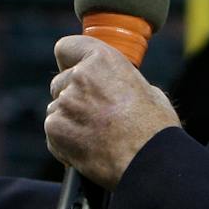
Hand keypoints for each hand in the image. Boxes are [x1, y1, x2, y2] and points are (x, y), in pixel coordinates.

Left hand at [45, 36, 181, 188]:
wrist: (148, 160)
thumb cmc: (154, 129)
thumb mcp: (146, 90)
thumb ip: (120, 80)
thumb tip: (115, 86)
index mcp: (102, 60)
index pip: (66, 47)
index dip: (69, 61)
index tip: (73, 70)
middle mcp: (79, 77)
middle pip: (60, 82)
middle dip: (72, 96)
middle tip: (94, 114)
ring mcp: (64, 104)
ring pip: (56, 109)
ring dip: (69, 120)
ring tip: (95, 135)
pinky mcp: (55, 129)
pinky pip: (54, 132)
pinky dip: (65, 141)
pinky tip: (88, 148)